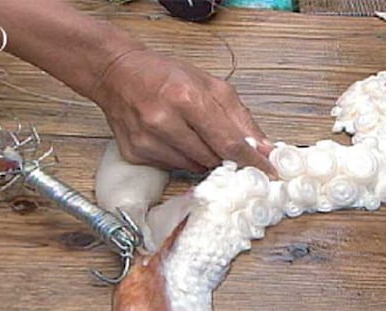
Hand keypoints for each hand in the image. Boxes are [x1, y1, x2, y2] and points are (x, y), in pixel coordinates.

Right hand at [93, 49, 276, 176]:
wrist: (117, 75)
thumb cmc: (164, 75)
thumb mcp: (208, 83)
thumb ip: (238, 117)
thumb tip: (262, 147)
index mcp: (186, 97)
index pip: (227, 142)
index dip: (251, 160)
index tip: (268, 171)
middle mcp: (163, 122)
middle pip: (211, 158)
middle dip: (226, 156)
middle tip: (227, 147)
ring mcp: (147, 141)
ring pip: (193, 167)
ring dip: (203, 156)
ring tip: (193, 134)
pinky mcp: (136, 154)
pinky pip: (173, 168)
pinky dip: (183, 157)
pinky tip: (174, 138)